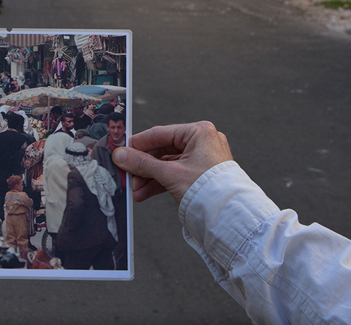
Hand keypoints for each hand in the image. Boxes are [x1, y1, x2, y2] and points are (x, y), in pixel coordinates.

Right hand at [112, 121, 232, 203]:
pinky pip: (175, 174)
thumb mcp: (170, 174)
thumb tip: (121, 155)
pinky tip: (145, 193)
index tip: (121, 152)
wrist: (229, 217)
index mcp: (199, 132)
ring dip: (149, 177)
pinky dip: (160, 183)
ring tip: (136, 189)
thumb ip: (142, 163)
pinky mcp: (200, 174)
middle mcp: (202, 142)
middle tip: (127, 174)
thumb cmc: (210, 190)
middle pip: (162, 151)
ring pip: (167, 165)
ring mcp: (202, 159)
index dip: (137, 144)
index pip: (160, 134)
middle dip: (143, 167)